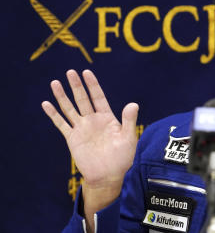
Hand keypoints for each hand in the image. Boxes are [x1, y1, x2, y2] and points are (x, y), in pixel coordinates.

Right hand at [42, 69, 138, 188]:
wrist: (108, 176)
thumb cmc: (122, 158)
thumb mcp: (128, 138)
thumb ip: (129, 121)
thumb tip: (133, 104)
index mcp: (107, 118)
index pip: (98, 97)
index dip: (92, 85)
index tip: (86, 72)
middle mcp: (93, 120)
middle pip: (83, 99)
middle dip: (76, 86)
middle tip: (70, 71)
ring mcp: (81, 128)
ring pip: (70, 108)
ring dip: (62, 96)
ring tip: (55, 82)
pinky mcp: (72, 138)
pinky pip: (61, 124)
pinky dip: (54, 114)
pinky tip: (46, 104)